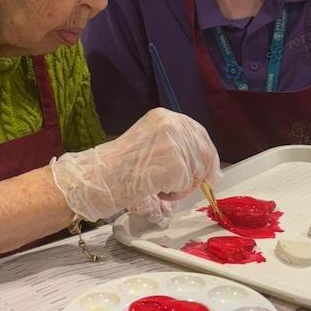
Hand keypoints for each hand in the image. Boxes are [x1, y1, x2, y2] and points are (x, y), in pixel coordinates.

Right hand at [50, 108, 220, 222]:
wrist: (99, 176)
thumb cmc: (118, 168)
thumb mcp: (148, 146)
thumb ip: (174, 149)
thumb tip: (205, 168)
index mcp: (164, 117)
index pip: (198, 132)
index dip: (207, 154)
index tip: (211, 171)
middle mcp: (171, 124)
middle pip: (202, 152)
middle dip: (198, 174)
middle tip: (185, 188)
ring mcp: (173, 143)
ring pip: (196, 171)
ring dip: (182, 187)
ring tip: (159, 187)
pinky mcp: (174, 163)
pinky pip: (187, 184)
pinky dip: (175, 194)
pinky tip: (157, 190)